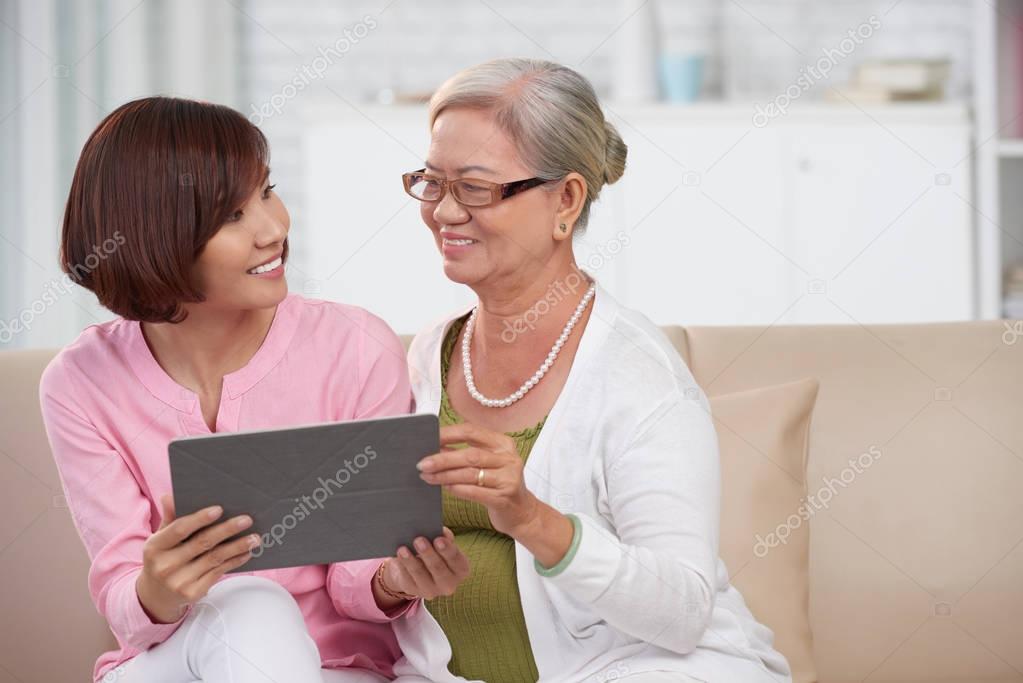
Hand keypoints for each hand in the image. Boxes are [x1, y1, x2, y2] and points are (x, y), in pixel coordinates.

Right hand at [136, 494, 258, 623]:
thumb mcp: (160, 540)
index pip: (179, 529)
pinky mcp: (192, 593)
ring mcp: (179, 582)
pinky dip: (234, 561)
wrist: (155, 596)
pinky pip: (218, 572)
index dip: (200, 519)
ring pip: (214, 558)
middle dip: (227, 530)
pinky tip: (246, 553)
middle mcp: (165, 566)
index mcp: (154, 547)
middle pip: (202, 543)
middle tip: (247, 520)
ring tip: (255, 538)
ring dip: (238, 546)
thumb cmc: (162, 559)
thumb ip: (169, 519)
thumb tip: (169, 496)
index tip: (219, 509)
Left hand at [372, 527, 469, 608]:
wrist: (419, 566)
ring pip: (420, 575)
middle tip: (419, 540)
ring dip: (411, 560)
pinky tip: (398, 555)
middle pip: (438, 569)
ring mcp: (432, 590)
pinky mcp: (414, 590)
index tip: (439, 539)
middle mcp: (449, 584)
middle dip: (428, 554)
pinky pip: (407, 578)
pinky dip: (402, 566)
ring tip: (403, 548)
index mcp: (461, 569)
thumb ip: (444, 536)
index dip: (448, 550)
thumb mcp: (442, 542)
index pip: (457, 561)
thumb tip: (440, 531)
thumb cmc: (436, 550)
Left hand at [417, 422, 540, 537]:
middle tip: (422, 463)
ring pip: (470, 473)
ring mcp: (509, 478)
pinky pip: (475, 492)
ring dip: (445, 475)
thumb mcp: (489, 464)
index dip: (448, 434)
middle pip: (470, 454)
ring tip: (427, 477)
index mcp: (503, 443)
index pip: (471, 432)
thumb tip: (434, 448)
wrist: (522, 513)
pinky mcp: (504, 497)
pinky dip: (456, 489)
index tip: (428, 438)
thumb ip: (467, 453)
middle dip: (442, 458)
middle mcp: (508, 458)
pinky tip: (444, 488)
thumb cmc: (499, 485)